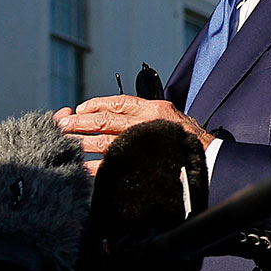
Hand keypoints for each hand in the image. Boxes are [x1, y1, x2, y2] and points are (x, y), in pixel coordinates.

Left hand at [55, 94, 206, 175]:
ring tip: (64, 144)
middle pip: (105, 121)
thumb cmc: (189, 143)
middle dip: (79, 123)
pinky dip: (94, 168)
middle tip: (60, 124)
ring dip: (81, 144)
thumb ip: (147, 117)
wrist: (210, 164)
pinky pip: (111, 167)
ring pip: (104, 143)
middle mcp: (147, 125)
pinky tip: (81, 168)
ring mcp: (143, 146)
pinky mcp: (141, 166)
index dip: (95, 105)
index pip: (119, 103)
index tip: (79, 109)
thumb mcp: (171, 119)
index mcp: (154, 110)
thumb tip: (115, 116)